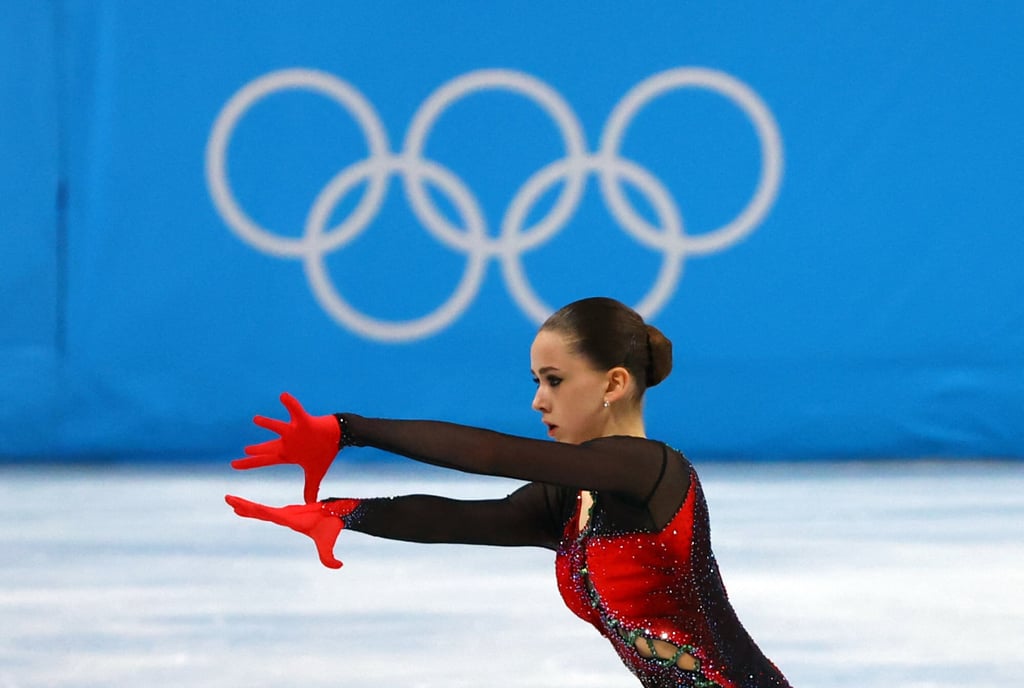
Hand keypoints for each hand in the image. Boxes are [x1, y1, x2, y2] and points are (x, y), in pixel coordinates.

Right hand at [225, 495, 359, 568]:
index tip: (241, 505)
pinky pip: (268, 511)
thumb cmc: (332, 527)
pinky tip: (246, 509)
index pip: (270, 513)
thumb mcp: (329, 542)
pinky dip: (255, 509)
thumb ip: (330, 557)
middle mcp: (287, 514)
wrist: (338, 513)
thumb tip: (338, 566)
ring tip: (231, 503)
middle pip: (262, 509)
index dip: (255, 510)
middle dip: (244, 505)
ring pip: (263, 510)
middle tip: (227, 499)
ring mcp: (286, 513)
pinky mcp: (287, 515)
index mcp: (291, 518)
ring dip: (246, 506)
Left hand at [231, 392, 339, 502]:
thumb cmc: (324, 452)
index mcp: (287, 454)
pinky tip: (282, 396)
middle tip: (244, 450)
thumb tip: (310, 503)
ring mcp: (294, 431)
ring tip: (255, 420)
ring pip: (279, 427)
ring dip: (268, 424)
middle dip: (256, 450)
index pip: (264, 460)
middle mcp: (287, 442)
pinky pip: (296, 411)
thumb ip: (310, 488)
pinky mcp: (304, 422)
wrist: (338, 436)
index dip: (250, 463)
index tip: (234, 465)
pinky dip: (290, 404)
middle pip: (268, 447)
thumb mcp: (316, 473)